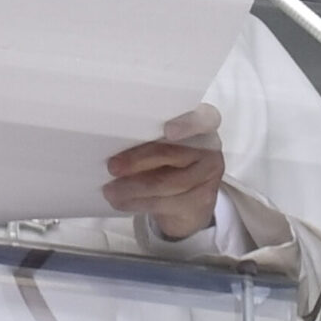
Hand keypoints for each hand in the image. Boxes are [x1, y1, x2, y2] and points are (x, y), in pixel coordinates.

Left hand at [103, 104, 224, 239]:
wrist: (189, 202)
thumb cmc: (170, 162)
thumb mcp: (165, 143)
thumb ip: (152, 137)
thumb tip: (115, 143)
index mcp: (203, 123)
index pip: (205, 118)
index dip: (187, 124)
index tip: (167, 131)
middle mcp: (211, 147)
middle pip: (173, 152)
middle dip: (138, 160)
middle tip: (113, 166)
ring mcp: (209, 175)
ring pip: (166, 183)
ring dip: (132, 188)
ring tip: (109, 190)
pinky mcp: (201, 201)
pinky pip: (165, 202)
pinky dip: (137, 202)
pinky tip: (121, 202)